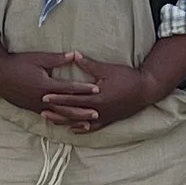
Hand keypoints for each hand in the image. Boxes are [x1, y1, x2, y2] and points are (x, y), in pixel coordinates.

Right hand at [0, 42, 95, 115]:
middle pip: (66, 106)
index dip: (84, 88)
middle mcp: (42, 99)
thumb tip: (75, 55)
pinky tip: (68, 124)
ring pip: (59, 115)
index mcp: (45, 85)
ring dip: (73, 119)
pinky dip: (61, 121)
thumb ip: (58, 59)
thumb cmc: (18, 63)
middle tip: (98, 112)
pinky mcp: (32, 108)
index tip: (97, 89)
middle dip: (83, 110)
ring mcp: (36, 106)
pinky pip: (50, 117)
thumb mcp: (38, 58)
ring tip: (87, 122)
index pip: (69, 88)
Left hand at [39, 57, 165, 131]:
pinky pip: (93, 128)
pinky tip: (72, 130)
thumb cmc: (127, 77)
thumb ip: (88, 64)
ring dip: (65, 122)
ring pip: (80, 122)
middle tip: (41, 111)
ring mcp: (103, 117)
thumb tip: (73, 54)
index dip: (58, 97)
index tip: (44, 96)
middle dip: (57, 111)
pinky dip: (81, 129)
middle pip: (73, 112)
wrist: (145, 90)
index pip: (72, 97)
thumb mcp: (107, 69)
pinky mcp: (109, 120)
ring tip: (51, 121)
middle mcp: (98, 110)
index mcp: (96, 97)